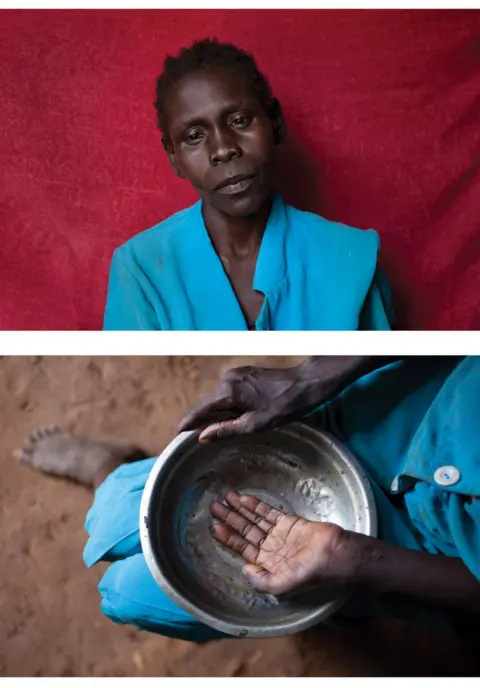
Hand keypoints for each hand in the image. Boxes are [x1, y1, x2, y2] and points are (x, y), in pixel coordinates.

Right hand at [178, 357, 397, 442]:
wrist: (304, 384)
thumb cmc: (283, 406)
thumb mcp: (255, 424)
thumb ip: (226, 430)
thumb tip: (203, 437)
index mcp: (228, 391)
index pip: (200, 410)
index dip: (188, 423)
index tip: (176, 434)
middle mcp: (228, 379)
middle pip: (208, 403)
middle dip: (202, 420)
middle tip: (192, 438)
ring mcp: (236, 374)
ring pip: (219, 398)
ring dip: (216, 413)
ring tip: (212, 431)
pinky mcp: (244, 373)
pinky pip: (228, 392)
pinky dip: (226, 405)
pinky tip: (231, 416)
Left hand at [210, 491, 345, 594]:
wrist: (333, 554)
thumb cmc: (309, 573)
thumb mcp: (283, 585)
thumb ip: (261, 581)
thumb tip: (243, 568)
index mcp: (267, 564)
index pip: (242, 549)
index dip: (228, 538)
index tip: (214, 526)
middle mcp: (270, 548)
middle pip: (245, 531)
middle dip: (230, 519)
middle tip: (214, 507)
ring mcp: (279, 534)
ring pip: (254, 520)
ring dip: (240, 509)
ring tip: (226, 497)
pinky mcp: (288, 522)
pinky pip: (268, 512)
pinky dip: (256, 506)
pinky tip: (244, 498)